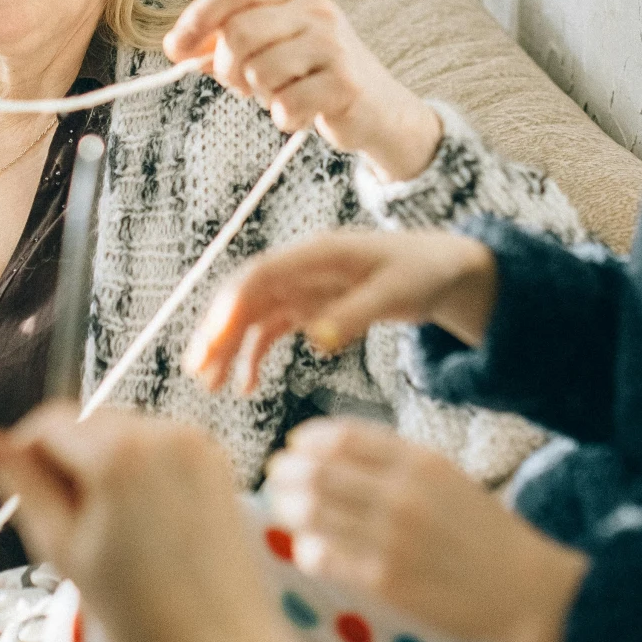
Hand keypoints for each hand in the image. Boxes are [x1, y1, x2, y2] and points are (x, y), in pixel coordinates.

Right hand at [0, 404, 299, 641]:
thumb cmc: (137, 609)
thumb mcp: (63, 546)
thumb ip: (20, 484)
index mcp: (119, 453)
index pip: (49, 422)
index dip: (24, 453)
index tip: (21, 494)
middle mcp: (163, 432)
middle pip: (88, 423)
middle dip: (68, 461)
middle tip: (70, 525)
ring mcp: (196, 442)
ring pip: (123, 432)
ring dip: (103, 464)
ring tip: (111, 530)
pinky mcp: (217, 458)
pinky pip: (159, 446)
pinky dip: (140, 470)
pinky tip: (144, 522)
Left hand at [164, 0, 442, 180]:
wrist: (379, 108)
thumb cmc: (315, 74)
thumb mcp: (272, 46)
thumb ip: (227, 41)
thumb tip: (178, 48)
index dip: (199, 16)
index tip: (177, 48)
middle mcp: (316, 9)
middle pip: (239, 32)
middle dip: (229, 67)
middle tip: (242, 84)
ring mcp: (333, 45)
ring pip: (258, 71)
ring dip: (260, 94)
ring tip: (281, 94)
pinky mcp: (344, 84)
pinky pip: (285, 106)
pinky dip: (284, 117)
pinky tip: (301, 113)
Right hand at [188, 230, 498, 393]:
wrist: (444, 269)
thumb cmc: (423, 270)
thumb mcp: (396, 292)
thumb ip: (356, 314)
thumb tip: (315, 340)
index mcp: (319, 254)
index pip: (261, 274)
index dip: (231, 306)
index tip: (212, 341)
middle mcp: (302, 268)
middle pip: (246, 296)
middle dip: (217, 331)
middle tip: (197, 372)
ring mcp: (303, 288)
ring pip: (251, 316)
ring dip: (227, 348)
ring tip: (210, 385)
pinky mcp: (310, 307)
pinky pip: (271, 331)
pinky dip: (254, 356)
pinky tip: (246, 386)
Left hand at [265, 420, 585, 641]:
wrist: (525, 591)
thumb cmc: (484, 534)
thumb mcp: (449, 479)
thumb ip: (397, 464)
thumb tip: (334, 453)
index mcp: (421, 461)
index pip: (343, 436)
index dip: (309, 439)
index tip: (296, 446)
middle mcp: (403, 494)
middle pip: (319, 470)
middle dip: (287, 471)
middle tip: (276, 476)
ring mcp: (391, 538)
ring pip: (313, 512)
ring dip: (288, 507)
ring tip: (283, 508)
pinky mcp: (385, 581)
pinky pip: (325, 557)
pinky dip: (308, 549)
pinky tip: (309, 548)